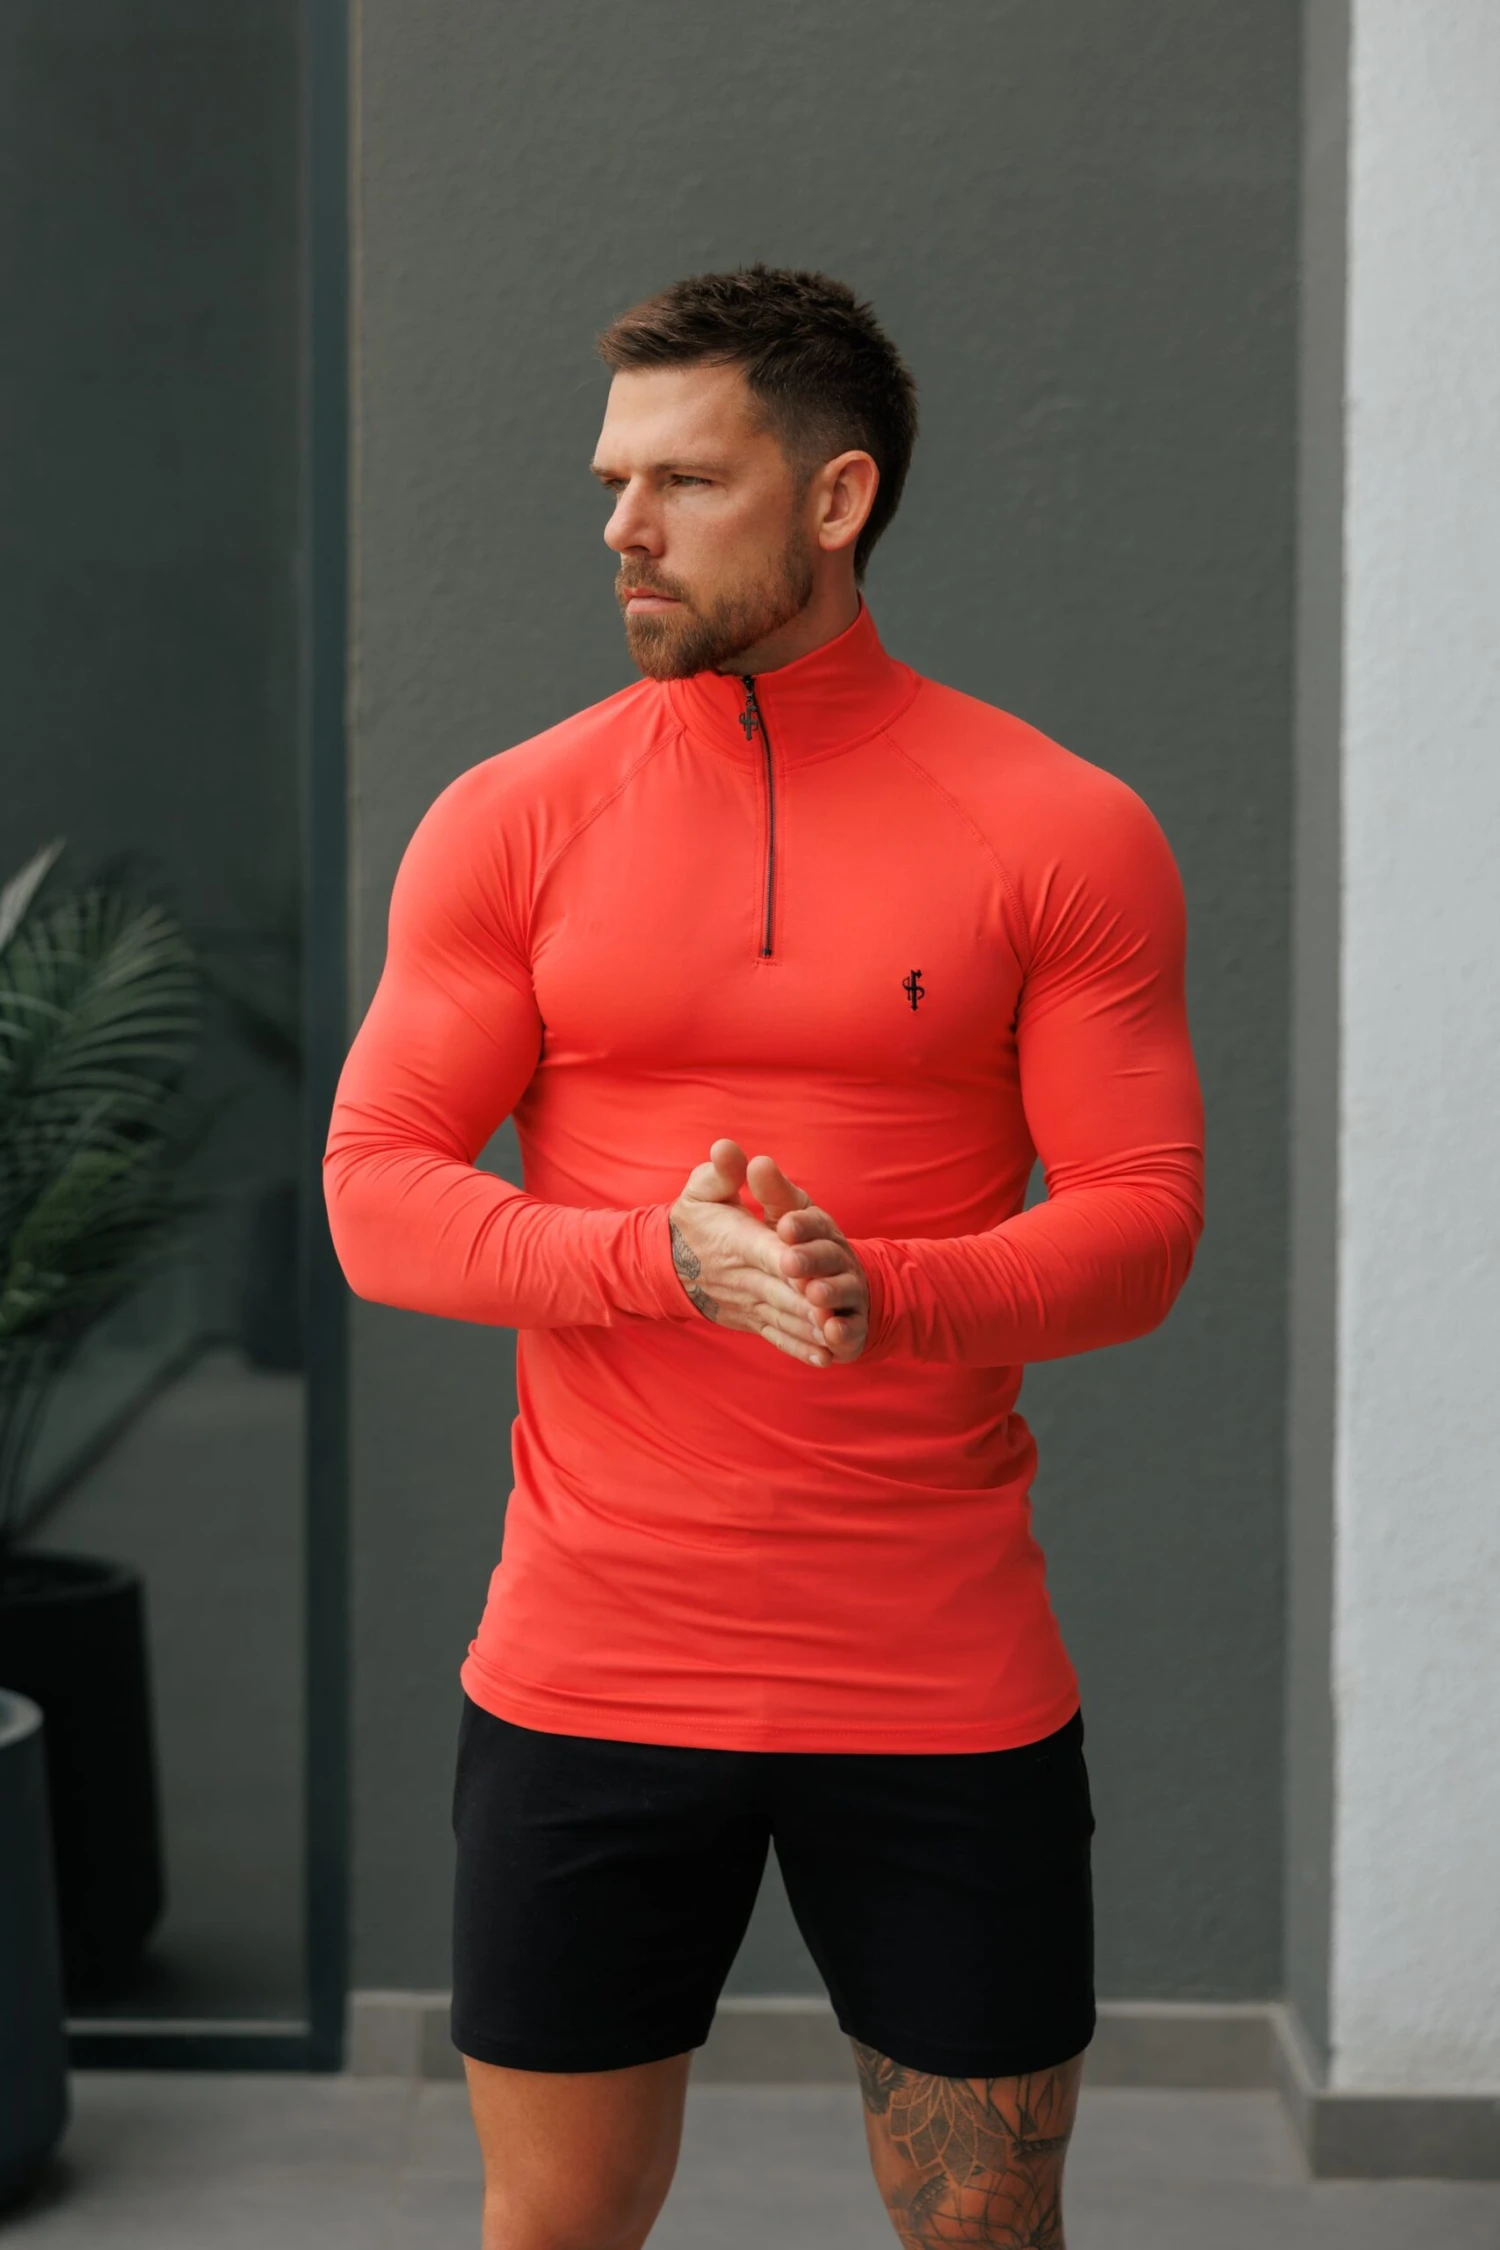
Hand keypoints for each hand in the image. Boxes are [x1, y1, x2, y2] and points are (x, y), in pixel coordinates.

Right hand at [667, 1139, 867, 1367]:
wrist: (666, 1265)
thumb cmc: (693, 1221)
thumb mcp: (702, 1189)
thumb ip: (721, 1171)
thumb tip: (726, 1147)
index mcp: (736, 1242)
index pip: (764, 1250)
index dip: (786, 1259)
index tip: (807, 1269)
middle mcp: (743, 1277)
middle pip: (779, 1290)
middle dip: (805, 1301)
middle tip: (834, 1308)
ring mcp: (747, 1303)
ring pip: (782, 1317)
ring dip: (809, 1329)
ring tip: (837, 1333)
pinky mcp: (751, 1320)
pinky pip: (776, 1336)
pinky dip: (800, 1349)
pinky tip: (826, 1359)